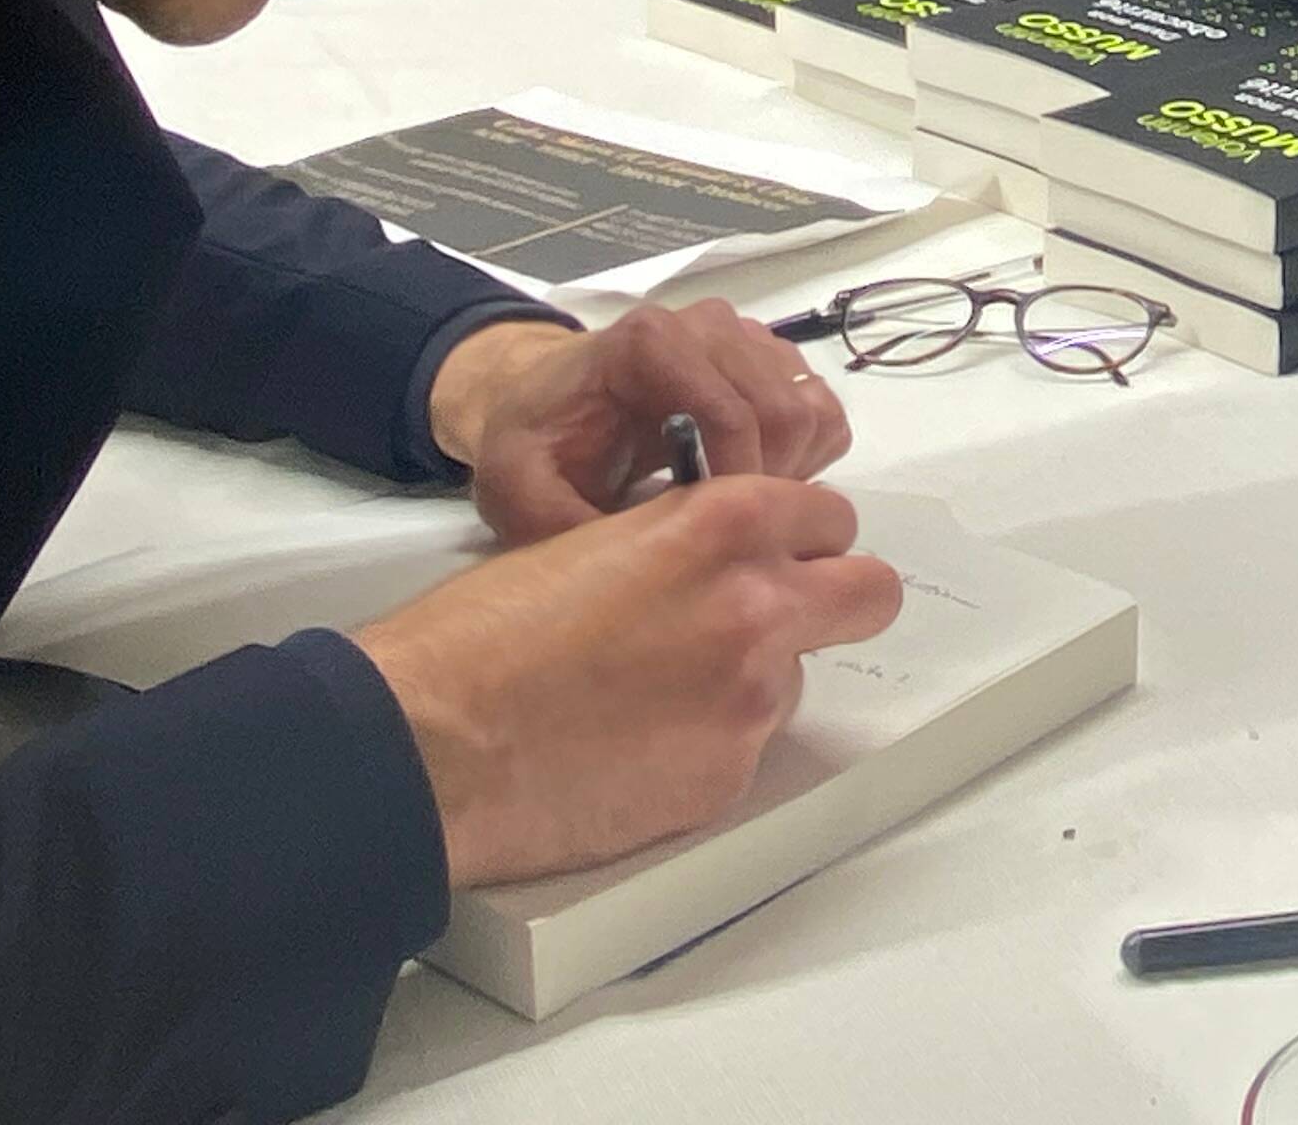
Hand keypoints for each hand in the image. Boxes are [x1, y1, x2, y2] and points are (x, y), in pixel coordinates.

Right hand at [352, 475, 902, 889]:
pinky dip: (704, 747)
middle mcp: (759, 606)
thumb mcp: (600, 541)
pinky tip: (629, 751)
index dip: (801, 539)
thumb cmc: (481, 635)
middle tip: (773, 620)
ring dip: (748, 682)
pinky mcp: (725, 780)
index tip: (776, 557)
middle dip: (834, 601)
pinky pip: (743, 751)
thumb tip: (718, 561)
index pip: (829, 517)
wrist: (428, 744)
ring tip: (650, 699)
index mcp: (724, 525)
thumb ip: (685, 541)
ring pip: (795, 679)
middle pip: (869, 594)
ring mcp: (750, 701)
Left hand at [425, 303, 854, 545]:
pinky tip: (749, 485)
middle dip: (767, 485)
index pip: (732, 414)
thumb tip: (635, 577)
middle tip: (727, 535)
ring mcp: (744, 337)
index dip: (735, 484)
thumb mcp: (521, 493)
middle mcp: (707, 325)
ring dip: (790, 473)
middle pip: (784, 412)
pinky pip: (820, 411)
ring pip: (812, 411)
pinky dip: (803, 457)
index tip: (712, 539)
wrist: (544, 402)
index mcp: (650, 343)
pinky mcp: (769, 358)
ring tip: (734, 512)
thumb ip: (569, 529)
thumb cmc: (535, 444)